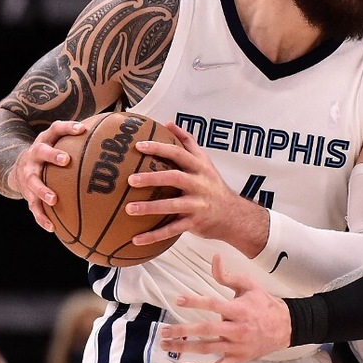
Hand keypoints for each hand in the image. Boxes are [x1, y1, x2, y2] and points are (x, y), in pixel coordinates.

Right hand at [9, 119, 83, 230]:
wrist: (20, 166)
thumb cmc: (51, 154)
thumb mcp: (60, 142)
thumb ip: (81, 141)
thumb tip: (114, 140)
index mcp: (46, 140)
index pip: (56, 129)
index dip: (68, 128)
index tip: (82, 129)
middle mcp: (35, 155)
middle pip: (41, 151)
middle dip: (52, 155)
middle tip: (65, 160)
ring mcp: (28, 173)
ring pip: (33, 181)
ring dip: (42, 190)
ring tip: (54, 199)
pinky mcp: (26, 192)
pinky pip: (32, 205)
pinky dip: (41, 217)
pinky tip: (52, 227)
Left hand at [125, 123, 268, 255]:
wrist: (233, 215)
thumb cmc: (213, 185)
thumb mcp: (205, 161)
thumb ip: (187, 142)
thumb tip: (169, 123)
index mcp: (199, 168)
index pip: (178, 153)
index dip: (158, 148)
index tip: (138, 146)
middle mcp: (199, 184)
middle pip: (174, 178)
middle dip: (152, 178)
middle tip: (131, 180)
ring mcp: (197, 205)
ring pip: (172, 206)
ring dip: (150, 208)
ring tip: (129, 209)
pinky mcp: (194, 223)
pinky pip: (172, 230)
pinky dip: (154, 235)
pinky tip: (136, 239)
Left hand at [159, 254, 291, 362]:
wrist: (285, 327)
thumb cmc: (264, 304)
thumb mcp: (249, 285)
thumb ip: (228, 275)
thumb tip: (214, 258)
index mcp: (239, 309)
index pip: (213, 304)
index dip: (195, 301)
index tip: (178, 299)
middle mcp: (237, 329)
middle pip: (206, 330)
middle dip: (183, 330)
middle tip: (164, 330)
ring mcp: (237, 347)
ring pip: (207, 350)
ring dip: (184, 349)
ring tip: (166, 345)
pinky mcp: (237, 359)